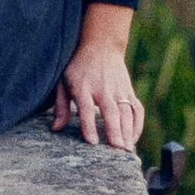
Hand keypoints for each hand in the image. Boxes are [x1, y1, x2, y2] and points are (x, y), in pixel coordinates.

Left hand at [51, 5, 142, 149]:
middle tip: (118, 149)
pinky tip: (133, 139)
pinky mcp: (129, 91)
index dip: (89, 125)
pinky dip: (137, 125)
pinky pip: (137, 109)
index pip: (86, 108)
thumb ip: (61, 106)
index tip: (92, 142)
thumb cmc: (78, 66)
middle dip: (115, 131)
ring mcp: (119, 90)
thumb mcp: (63, 81)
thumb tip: (56, 128)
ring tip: (127, 150)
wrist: (101, 45)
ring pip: (126, 112)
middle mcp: (103, 89)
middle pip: (111, 111)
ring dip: (129, 131)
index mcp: (83, 87)